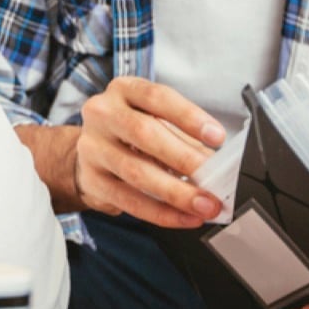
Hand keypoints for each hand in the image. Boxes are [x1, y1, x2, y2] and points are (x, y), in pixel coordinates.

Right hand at [74, 77, 226, 227]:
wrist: (92, 153)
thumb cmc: (131, 133)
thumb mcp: (156, 121)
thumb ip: (184, 138)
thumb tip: (217, 165)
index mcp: (123, 90)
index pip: (157, 97)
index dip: (188, 116)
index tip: (217, 137)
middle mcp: (102, 114)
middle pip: (144, 133)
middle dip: (185, 159)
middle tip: (214, 180)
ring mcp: (92, 148)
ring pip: (136, 171)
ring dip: (177, 192)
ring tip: (205, 205)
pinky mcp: (91, 180)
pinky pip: (128, 200)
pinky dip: (161, 212)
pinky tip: (184, 217)